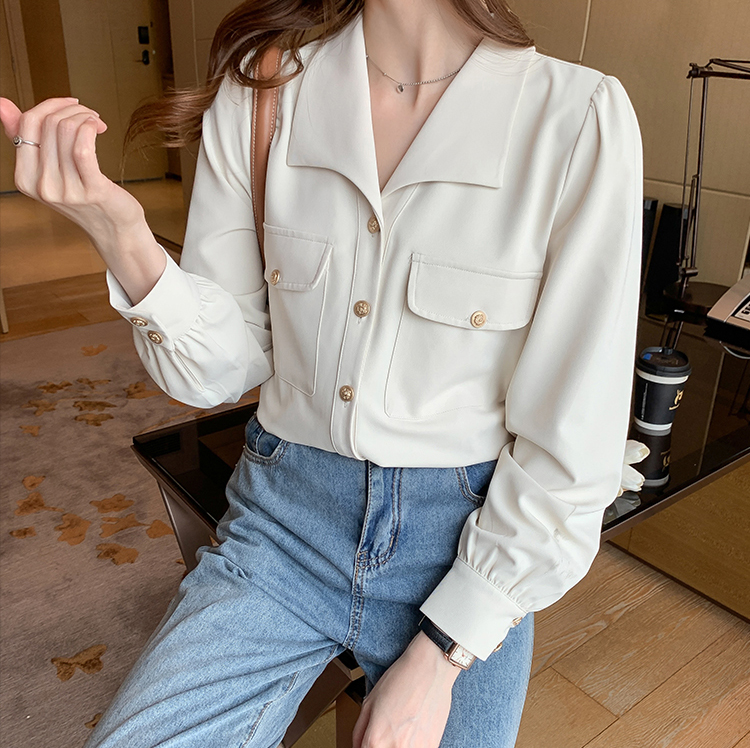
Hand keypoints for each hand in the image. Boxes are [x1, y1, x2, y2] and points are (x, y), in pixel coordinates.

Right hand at [0, 96, 145, 244]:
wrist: (115, 230)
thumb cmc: (86, 197)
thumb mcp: (51, 170)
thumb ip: (26, 140)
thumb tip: (1, 103)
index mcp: (25, 179)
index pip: (26, 125)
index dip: (49, 106)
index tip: (70, 105)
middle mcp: (42, 186)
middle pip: (48, 124)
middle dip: (71, 110)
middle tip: (90, 115)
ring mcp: (66, 190)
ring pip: (66, 130)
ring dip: (85, 117)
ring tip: (96, 122)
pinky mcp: (91, 190)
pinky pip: (82, 147)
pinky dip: (90, 128)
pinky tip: (98, 127)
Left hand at [352, 631, 460, 747]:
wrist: (431, 668)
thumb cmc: (401, 679)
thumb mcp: (369, 702)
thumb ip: (359, 732)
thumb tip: (358, 746)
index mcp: (375, 741)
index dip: (365, 747)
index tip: (368, 740)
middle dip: (379, 745)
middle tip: (383, 732)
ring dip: (395, 745)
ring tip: (399, 730)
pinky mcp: (432, 747)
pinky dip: (412, 744)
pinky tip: (412, 731)